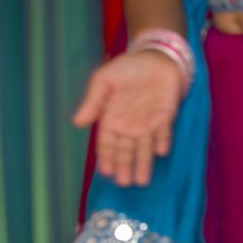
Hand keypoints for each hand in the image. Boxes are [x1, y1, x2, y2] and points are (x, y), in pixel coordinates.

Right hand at [72, 49, 184, 187]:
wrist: (154, 58)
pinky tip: (159, 152)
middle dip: (124, 167)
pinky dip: (162, 142)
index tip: (106, 173)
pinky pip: (164, 133)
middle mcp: (129, 125)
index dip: (106, 158)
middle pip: (125, 151)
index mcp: (111, 118)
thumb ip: (93, 101)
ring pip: (144, 148)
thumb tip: (77, 123)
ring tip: (141, 181)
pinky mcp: (166, 118)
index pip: (107, 143)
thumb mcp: (103, 81)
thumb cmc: (126, 68)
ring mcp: (148, 124)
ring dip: (143, 164)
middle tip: (124, 183)